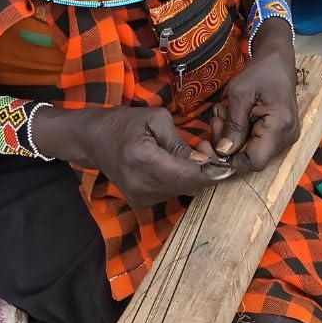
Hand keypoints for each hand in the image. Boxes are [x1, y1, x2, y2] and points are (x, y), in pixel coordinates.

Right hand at [34, 105, 230, 208]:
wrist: (93, 140)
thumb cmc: (125, 122)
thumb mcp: (156, 119)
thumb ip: (180, 142)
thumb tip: (203, 160)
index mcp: (144, 160)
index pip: (188, 175)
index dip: (212, 172)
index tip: (228, 163)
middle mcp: (142, 185)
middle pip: (188, 187)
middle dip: (205, 172)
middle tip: (208, 151)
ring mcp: (139, 198)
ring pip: (181, 191)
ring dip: (193, 177)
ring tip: (193, 155)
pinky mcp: (140, 203)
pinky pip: (171, 193)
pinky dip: (180, 181)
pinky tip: (177, 165)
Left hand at [212, 24, 299, 173]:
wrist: (278, 58)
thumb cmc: (260, 71)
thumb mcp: (240, 94)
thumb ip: (233, 125)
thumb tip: (223, 153)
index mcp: (280, 126)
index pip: (254, 161)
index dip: (230, 161)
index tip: (211, 146)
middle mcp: (287, 136)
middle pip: (252, 157)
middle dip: (228, 143)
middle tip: (217, 118)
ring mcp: (285, 135)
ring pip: (251, 149)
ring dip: (232, 135)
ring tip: (224, 111)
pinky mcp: (280, 131)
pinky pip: (256, 141)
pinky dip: (240, 131)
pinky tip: (233, 114)